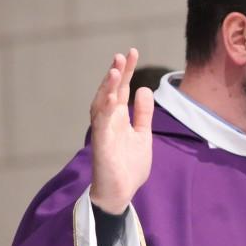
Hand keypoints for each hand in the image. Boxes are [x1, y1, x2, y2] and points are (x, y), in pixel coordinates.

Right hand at [89, 48, 153, 213]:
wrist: (121, 193)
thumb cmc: (129, 166)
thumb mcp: (142, 134)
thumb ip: (143, 113)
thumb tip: (144, 88)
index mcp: (119, 118)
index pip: (122, 89)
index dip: (127, 71)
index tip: (132, 52)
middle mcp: (109, 121)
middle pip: (111, 92)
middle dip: (117, 73)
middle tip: (123, 54)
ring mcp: (104, 132)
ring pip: (102, 104)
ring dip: (108, 87)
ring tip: (117, 69)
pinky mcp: (101, 145)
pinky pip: (102, 124)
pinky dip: (106, 109)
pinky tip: (111, 97)